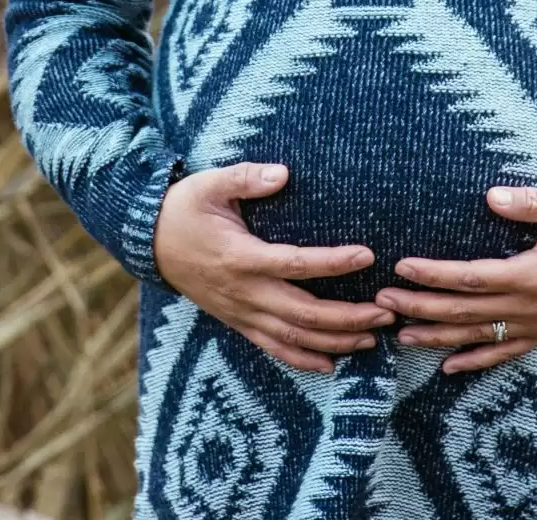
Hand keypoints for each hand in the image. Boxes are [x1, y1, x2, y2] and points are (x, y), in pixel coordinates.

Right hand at [154, 162, 394, 372]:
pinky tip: (332, 363)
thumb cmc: (184, 208)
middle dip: (349, 317)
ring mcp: (241, 312)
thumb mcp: (210, 184)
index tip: (367, 256)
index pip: (295, 264)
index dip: (332, 262)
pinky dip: (303, 359)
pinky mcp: (238, 322)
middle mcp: (244, 292)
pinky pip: (272, 348)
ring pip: (294, 337)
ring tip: (373, 336)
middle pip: (304, 313)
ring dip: (336, 340)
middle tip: (387, 312)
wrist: (149, 242)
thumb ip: (246, 178)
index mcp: (241, 257)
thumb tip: (283, 173)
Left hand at [376, 186, 536, 373]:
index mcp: (531, 274)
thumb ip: (530, 202)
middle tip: (384, 301)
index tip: (401, 266)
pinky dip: (475, 362)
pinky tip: (448, 367)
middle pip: (465, 311)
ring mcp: (535, 326)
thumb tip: (490, 196)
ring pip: (478, 337)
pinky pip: (504, 355)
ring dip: (438, 338)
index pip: (470, 277)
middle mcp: (529, 306)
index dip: (434, 274)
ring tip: (401, 335)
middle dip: (421, 306)